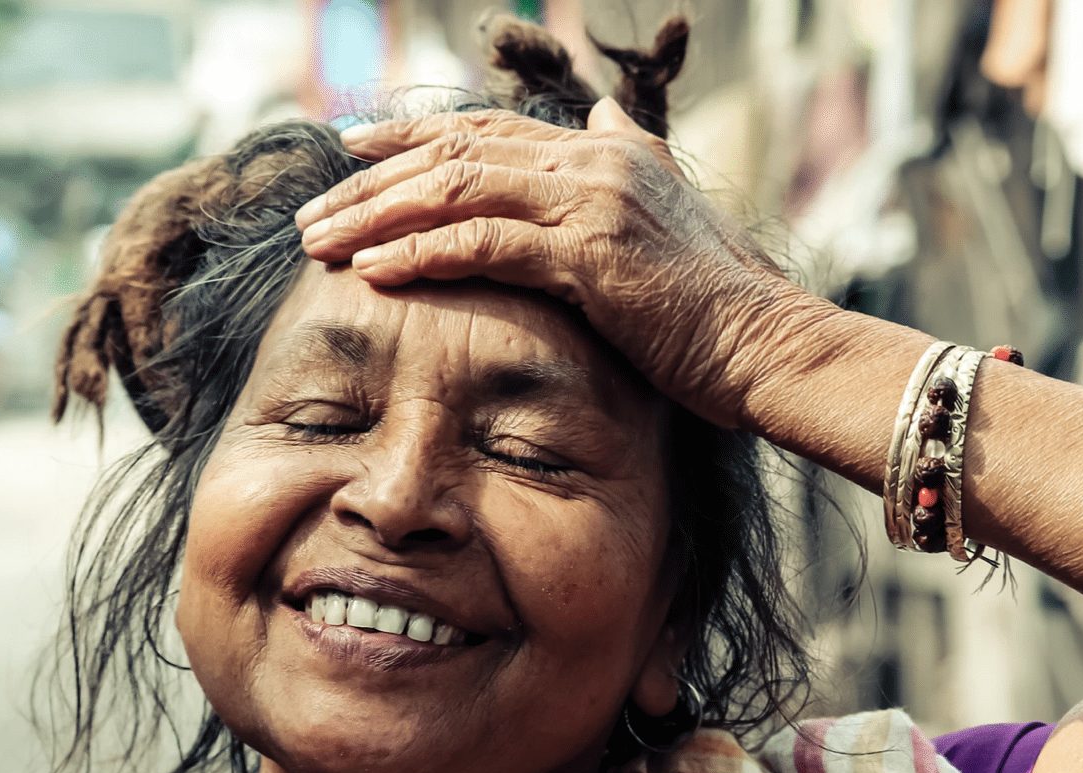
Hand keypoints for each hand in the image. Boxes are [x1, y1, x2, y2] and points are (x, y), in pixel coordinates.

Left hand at [294, 98, 810, 426]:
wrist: (768, 345)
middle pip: (455, 153)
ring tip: (321, 243)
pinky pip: (484, 245)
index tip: (353, 152)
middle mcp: (592, 162)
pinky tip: (374, 272)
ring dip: (379, 216)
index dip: (412, 136)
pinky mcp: (591, 254)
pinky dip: (421, 254)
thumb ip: (632, 161)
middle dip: (373, 180)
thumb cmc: (716, 304)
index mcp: (603, 154)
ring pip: (457, 191)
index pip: (486, 130)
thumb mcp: (670, 215)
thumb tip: (608, 117)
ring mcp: (592, 203)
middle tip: (314, 210)